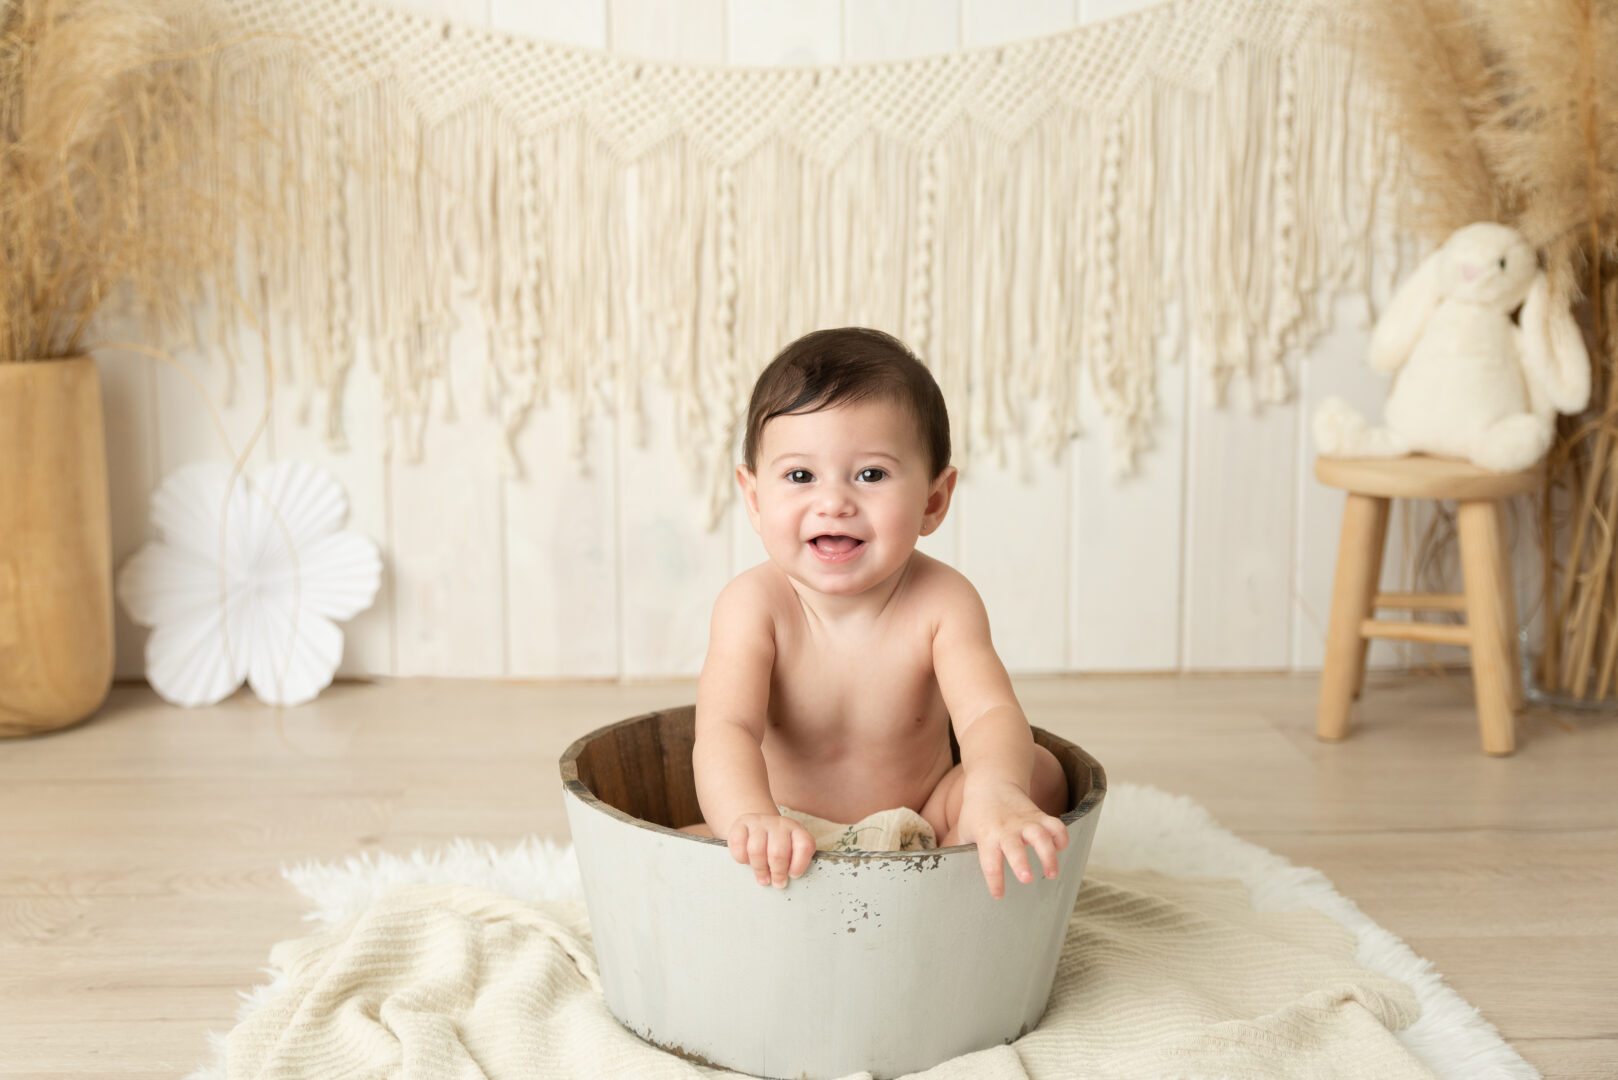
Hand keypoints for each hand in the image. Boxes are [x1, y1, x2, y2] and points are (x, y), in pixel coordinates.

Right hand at [727, 813, 815, 888]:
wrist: (759, 827)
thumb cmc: (778, 847)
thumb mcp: (791, 853)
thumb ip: (792, 864)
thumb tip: (783, 883)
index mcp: (797, 831)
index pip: (804, 846)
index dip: (799, 865)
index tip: (793, 875)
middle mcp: (780, 824)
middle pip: (778, 852)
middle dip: (777, 872)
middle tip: (777, 883)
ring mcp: (760, 822)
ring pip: (756, 849)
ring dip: (759, 869)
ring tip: (762, 878)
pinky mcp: (742, 824)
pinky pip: (738, 844)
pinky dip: (741, 858)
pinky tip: (747, 861)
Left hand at [955, 781, 1068, 898]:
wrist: (992, 782)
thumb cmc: (976, 813)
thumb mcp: (964, 831)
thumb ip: (962, 854)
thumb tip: (953, 878)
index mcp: (986, 836)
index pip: (989, 861)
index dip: (995, 880)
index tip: (999, 895)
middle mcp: (1006, 829)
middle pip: (1015, 846)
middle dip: (1021, 862)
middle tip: (1026, 879)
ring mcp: (1025, 822)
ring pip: (1041, 836)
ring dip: (1048, 855)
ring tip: (1051, 873)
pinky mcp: (1039, 816)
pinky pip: (1056, 825)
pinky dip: (1061, 837)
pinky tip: (1060, 848)